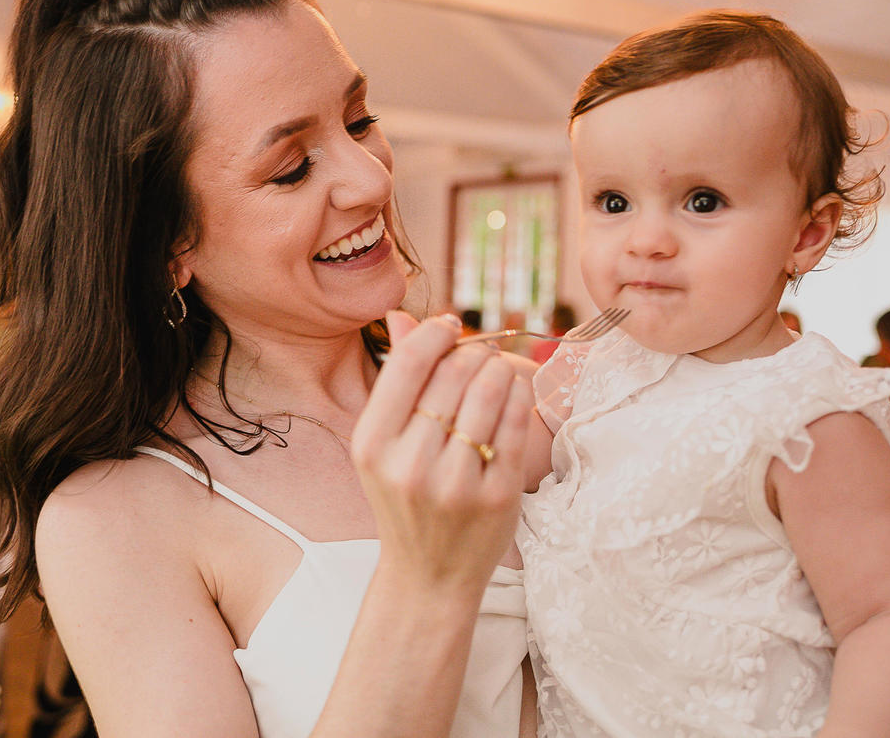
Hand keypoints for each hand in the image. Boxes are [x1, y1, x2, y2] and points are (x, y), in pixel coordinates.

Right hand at [352, 311, 530, 597]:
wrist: (427, 576)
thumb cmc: (405, 499)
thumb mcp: (383, 445)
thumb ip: (395, 381)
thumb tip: (400, 314)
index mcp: (372, 444)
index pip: (409, 363)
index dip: (436, 332)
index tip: (451, 325)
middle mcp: (409, 463)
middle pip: (454, 373)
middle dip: (473, 352)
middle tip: (480, 353)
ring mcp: (455, 482)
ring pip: (489, 392)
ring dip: (499, 368)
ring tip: (498, 370)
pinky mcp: (496, 496)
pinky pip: (514, 424)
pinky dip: (518, 397)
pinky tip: (513, 393)